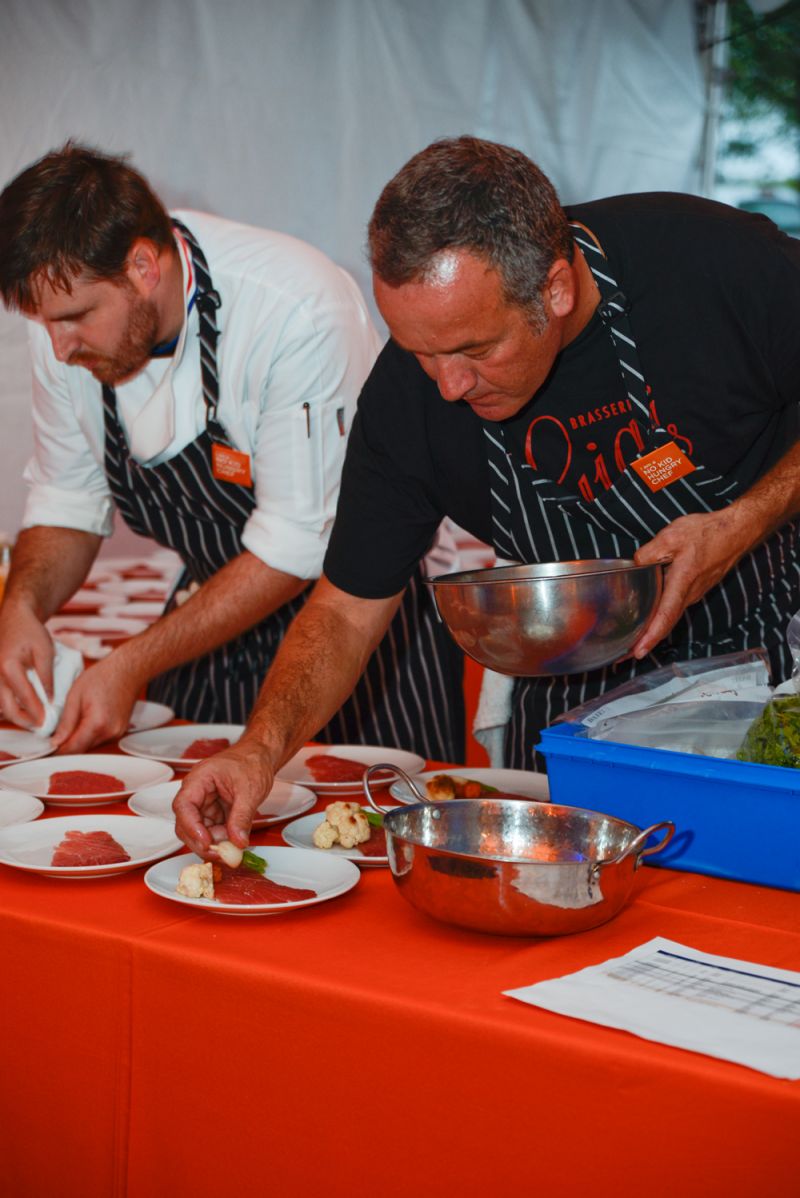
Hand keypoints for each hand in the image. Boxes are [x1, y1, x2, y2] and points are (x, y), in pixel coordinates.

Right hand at [0, 602, 53, 727]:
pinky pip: (0, 697)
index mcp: (9, 667)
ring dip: (15, 715)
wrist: (14, 618)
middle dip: (23, 720)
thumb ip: (47, 676)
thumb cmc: (30, 632)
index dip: (36, 712)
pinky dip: (9, 705)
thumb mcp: (45, 651)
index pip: (24, 696)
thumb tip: (49, 699)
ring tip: (33, 720)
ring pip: (0, 705)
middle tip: (39, 727)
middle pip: (6, 707)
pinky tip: (23, 709)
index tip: (46, 722)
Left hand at [52, 651, 143, 751]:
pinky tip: (87, 719)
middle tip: (55, 733)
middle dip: (67, 744)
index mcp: (97, 724)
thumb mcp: (76, 695)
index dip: (57, 750)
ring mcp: (117, 733)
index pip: (73, 748)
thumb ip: (65, 721)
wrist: (128, 670)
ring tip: (73, 721)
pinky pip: (100, 739)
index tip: (48, 748)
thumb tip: (56, 740)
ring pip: (91, 745)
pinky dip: (90, 734)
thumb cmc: (104, 676)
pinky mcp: (120, 731)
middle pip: (83, 750)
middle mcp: (110, 732)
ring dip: (79, 739)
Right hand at [172, 738, 275, 857]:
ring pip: (198, 832)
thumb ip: (242, 817)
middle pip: (186, 824)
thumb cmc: (251, 763)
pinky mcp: (213, 813)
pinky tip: (233, 842)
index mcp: (199, 780)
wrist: (260, 757)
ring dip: (213, 843)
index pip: (184, 806)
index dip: (191, 827)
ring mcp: (204, 804)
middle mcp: (196, 793)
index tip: (206, 842)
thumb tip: (237, 841)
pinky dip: (221, 840)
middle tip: (221, 855)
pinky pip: (211, 831)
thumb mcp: (250, 790)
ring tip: (233, 847)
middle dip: (202, 842)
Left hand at [631, 506, 751, 657]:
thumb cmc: (708, 534)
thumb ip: (649, 552)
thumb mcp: (672, 537)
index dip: (650, 636)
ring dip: (652, 632)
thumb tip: (635, 564)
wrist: (735, 532)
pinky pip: (675, 608)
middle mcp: (689, 594)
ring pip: (670, 617)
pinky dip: (661, 620)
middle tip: (624, 657)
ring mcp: (693, 593)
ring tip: (631, 643)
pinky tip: (649, 620)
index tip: (637, 652)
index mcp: (681, 583)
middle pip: (665, 624)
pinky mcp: (695, 589)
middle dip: (645, 642)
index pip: (664, 616)